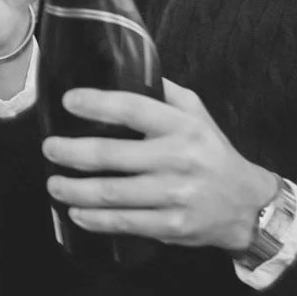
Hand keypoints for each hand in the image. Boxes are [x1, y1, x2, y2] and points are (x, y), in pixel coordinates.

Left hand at [41, 79, 278, 251]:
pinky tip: (76, 212)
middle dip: (71, 152)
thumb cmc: (211, 153)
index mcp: (182, 127)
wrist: (247, 205)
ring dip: (75, 190)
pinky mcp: (172, 226)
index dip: (98, 104)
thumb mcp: (197, 115)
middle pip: (112, 155)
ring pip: (112, 193)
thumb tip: (126, 69)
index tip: (69, 101)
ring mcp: (175, 195)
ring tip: (54, 183)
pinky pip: (124, 223)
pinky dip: (94, 219)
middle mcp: (178, 159)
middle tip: (50, 148)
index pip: (134, 109)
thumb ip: (164, 93)